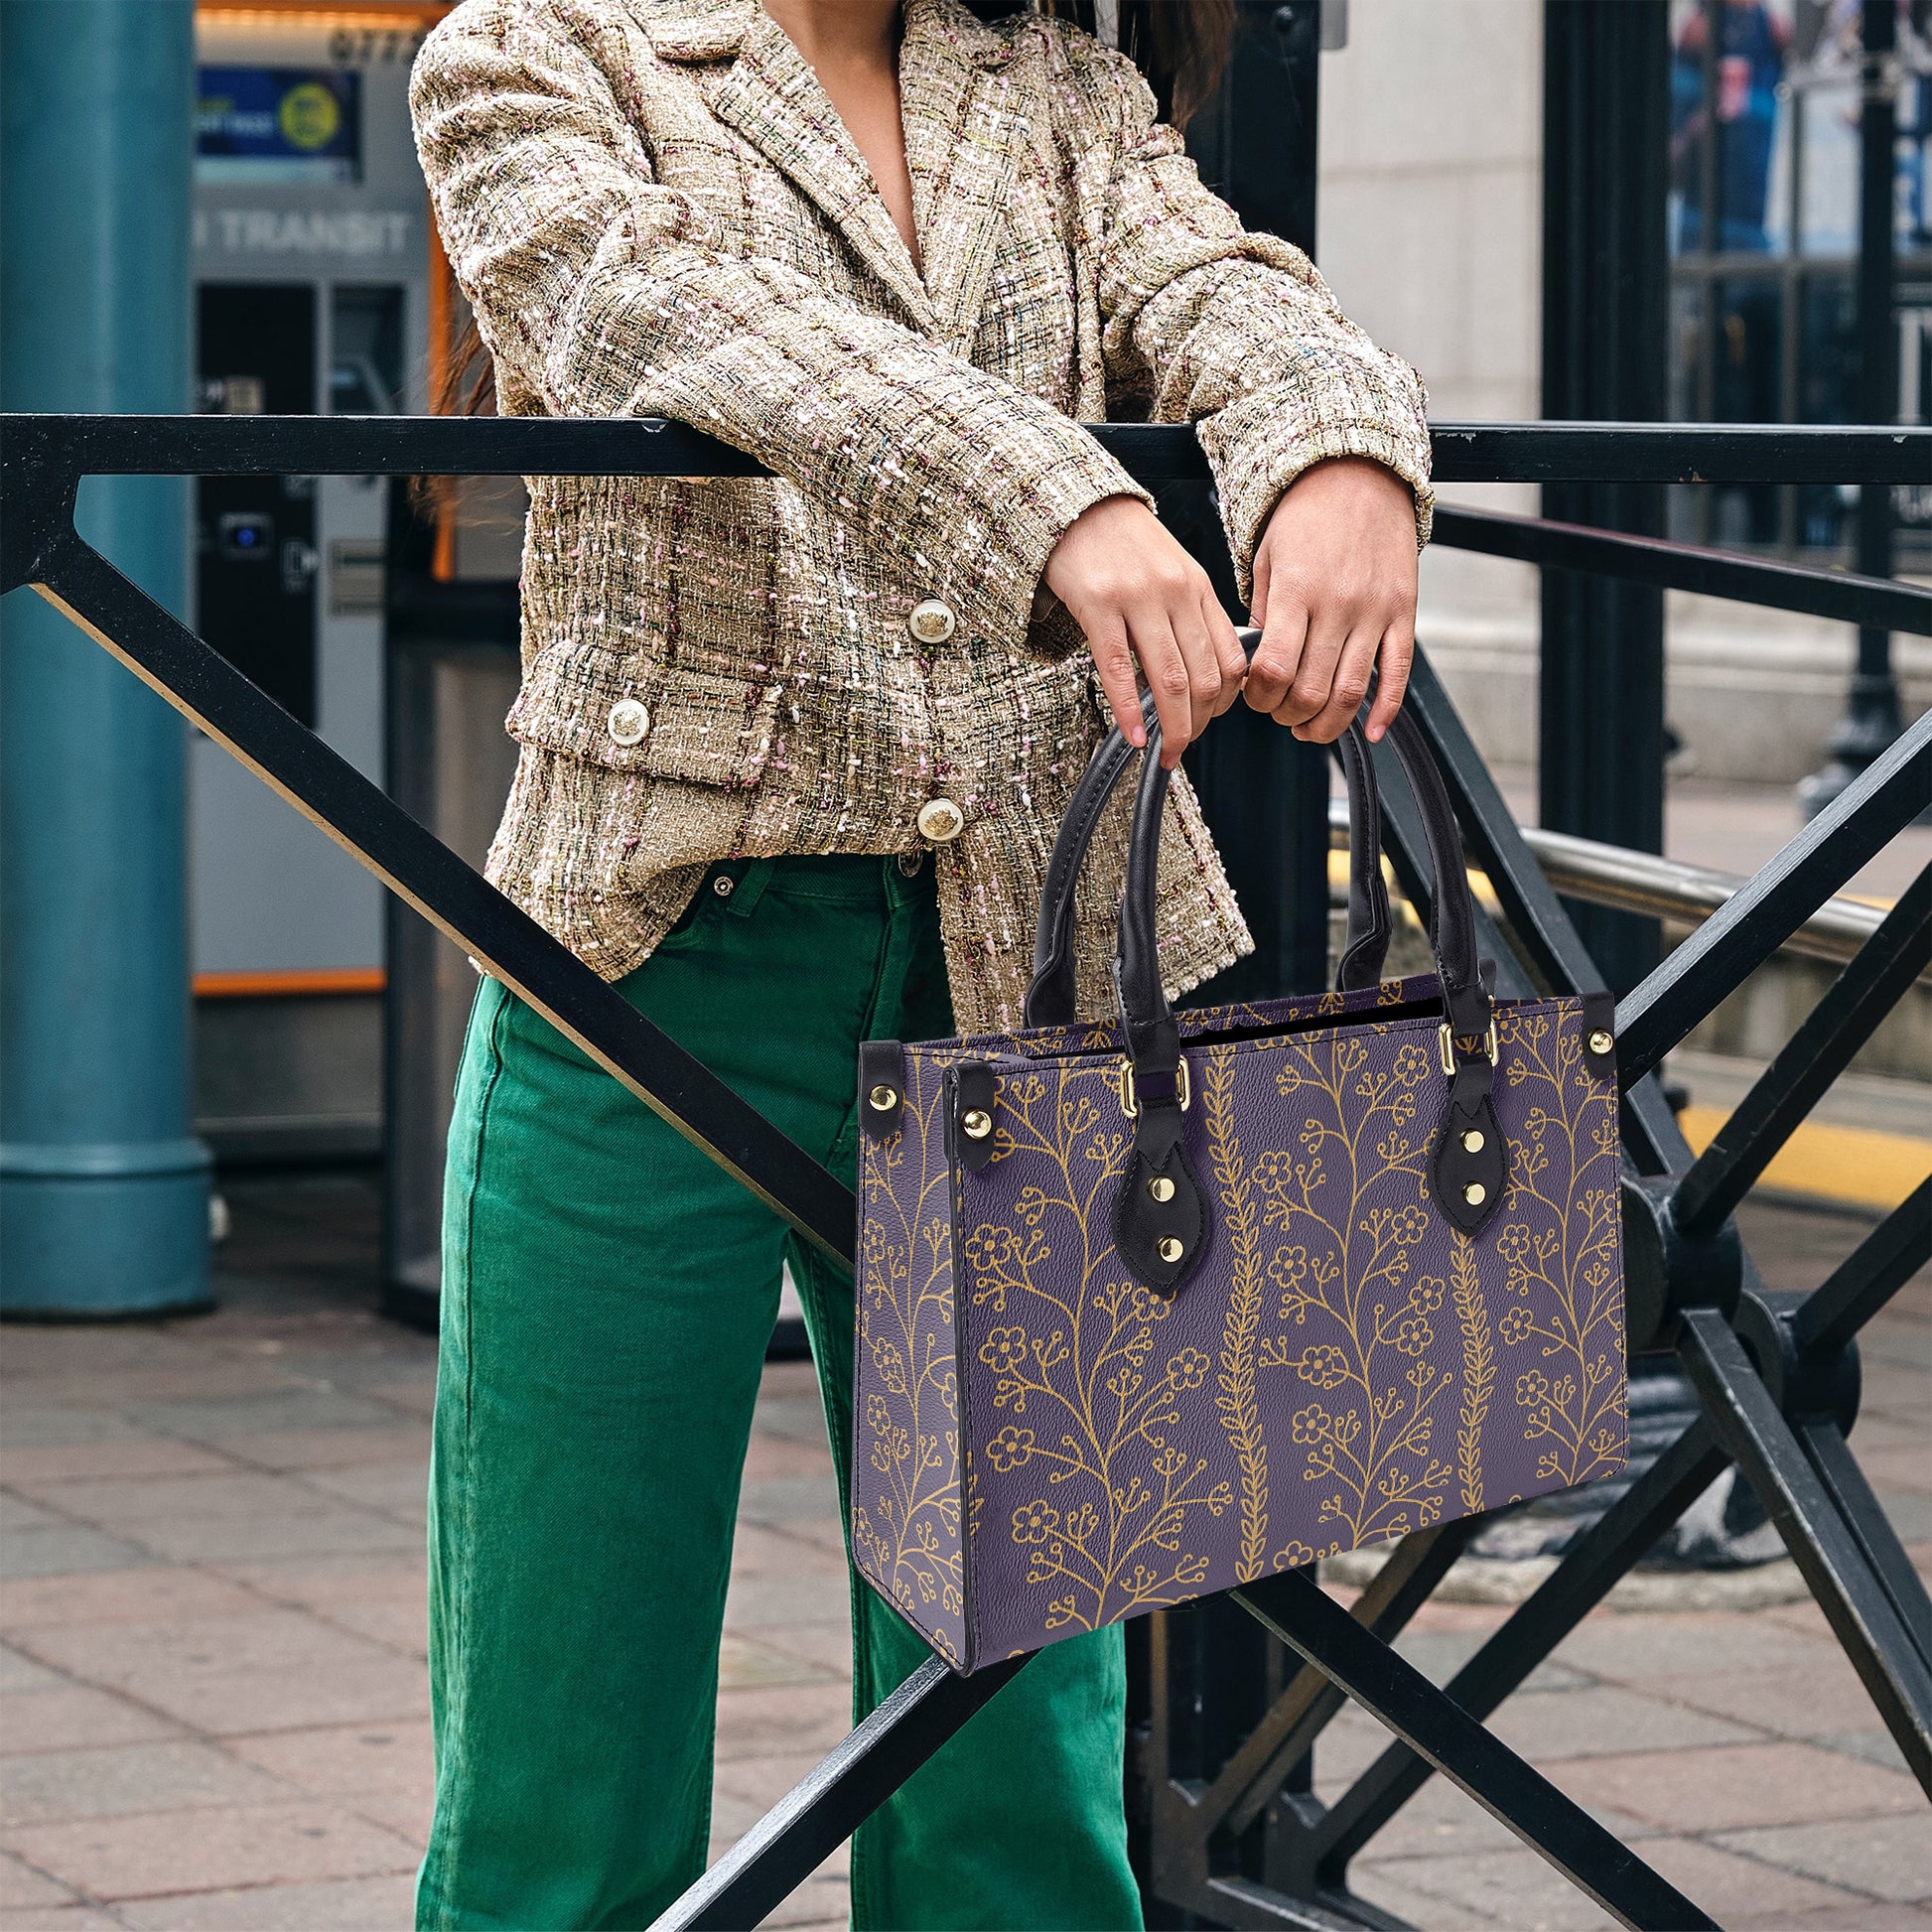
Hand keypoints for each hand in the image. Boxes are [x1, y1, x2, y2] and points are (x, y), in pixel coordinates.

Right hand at [1043, 495, 1246, 768]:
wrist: (1076, 505)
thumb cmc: (1123, 545)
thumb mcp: (1173, 572)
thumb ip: (1191, 616)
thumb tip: (1205, 674)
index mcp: (1199, 588)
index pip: (1231, 660)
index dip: (1226, 703)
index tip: (1208, 723)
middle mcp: (1175, 593)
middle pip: (1204, 678)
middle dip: (1198, 725)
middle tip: (1182, 748)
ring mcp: (1137, 599)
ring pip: (1170, 680)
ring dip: (1172, 727)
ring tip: (1165, 751)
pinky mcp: (1098, 605)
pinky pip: (1119, 669)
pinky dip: (1129, 711)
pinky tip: (1133, 735)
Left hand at [1243, 456, 1419, 743]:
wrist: (1359, 473)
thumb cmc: (1305, 516)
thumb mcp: (1267, 558)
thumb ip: (1265, 614)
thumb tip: (1260, 667)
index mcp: (1297, 591)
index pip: (1272, 668)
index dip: (1258, 697)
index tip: (1253, 697)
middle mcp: (1338, 605)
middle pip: (1311, 690)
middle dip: (1287, 714)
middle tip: (1279, 712)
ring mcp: (1375, 611)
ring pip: (1351, 693)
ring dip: (1326, 724)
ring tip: (1309, 728)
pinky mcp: (1403, 613)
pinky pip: (1398, 673)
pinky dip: (1385, 711)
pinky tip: (1372, 733)